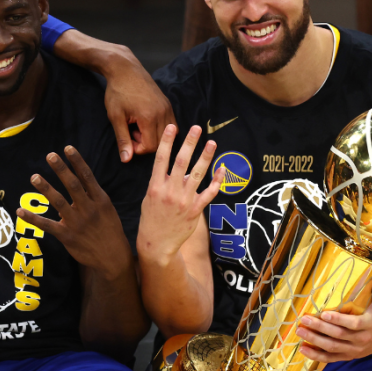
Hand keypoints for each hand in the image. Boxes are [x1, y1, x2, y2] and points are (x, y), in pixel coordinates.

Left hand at [18, 146, 131, 279]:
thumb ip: (93, 197)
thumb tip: (78, 185)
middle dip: (61, 169)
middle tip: (50, 155)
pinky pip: (47, 225)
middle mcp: (88, 208)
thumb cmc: (110, 231)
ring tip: (34, 177)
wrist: (113, 257)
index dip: (77, 161)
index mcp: (100, 200)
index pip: (87, 176)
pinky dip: (32, 218)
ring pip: (58, 202)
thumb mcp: (108, 211)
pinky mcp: (67, 236)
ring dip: (45, 188)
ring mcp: (77, 222)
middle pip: (72, 185)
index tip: (67, 148)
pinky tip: (20, 210)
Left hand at [101, 51, 175, 161]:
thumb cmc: (117, 92)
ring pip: (168, 135)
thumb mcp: (115, 117)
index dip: (138, 149)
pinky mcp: (168, 105)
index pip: (151, 146)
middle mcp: (163, 113)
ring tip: (138, 127)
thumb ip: (123, 139)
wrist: (125, 69)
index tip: (128, 140)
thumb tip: (126, 159)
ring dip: (154, 136)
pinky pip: (171, 125)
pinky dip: (160, 129)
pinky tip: (146, 122)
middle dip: (146, 143)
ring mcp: (168, 108)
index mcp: (149, 117)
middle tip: (132, 132)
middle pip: (161, 142)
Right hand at [137, 125, 222, 262]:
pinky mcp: (195, 211)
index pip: (161, 159)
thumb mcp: (150, 198)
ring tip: (212, 143)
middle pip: (181, 162)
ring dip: (205, 157)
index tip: (172, 126)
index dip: (167, 141)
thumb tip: (178, 169)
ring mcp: (184, 201)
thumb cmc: (152, 218)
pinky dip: (217, 181)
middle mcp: (170, 191)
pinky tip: (221, 169)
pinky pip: (209, 193)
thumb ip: (162, 182)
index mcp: (155, 186)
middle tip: (196, 128)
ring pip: (197, 174)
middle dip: (189, 143)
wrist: (157, 243)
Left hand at [297, 295, 371, 362]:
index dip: (338, 320)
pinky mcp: (349, 356)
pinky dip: (316, 355)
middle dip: (319, 328)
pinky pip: (331, 358)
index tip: (323, 314)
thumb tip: (350, 270)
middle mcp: (363, 339)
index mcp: (370, 323)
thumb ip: (362, 289)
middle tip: (304, 319)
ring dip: (314, 340)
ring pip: (332, 348)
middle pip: (338, 335)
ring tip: (300, 331)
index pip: (353, 323)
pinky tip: (303, 349)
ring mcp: (356, 350)